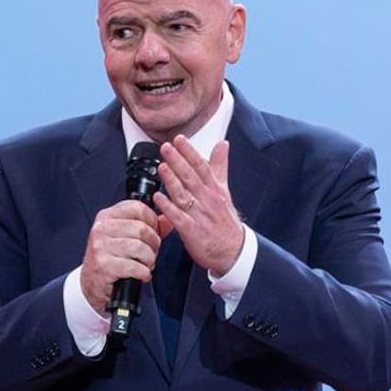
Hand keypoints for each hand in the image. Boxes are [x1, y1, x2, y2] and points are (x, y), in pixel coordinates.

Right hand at [79, 199, 168, 314]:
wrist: (92, 284)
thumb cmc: (111, 259)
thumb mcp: (127, 237)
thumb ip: (149, 227)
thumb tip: (168, 220)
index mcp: (106, 216)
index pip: (137, 207)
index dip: (152, 221)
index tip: (153, 232)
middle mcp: (101, 228)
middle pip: (142, 229)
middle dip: (153, 244)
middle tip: (151, 253)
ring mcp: (100, 246)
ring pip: (140, 248)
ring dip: (149, 260)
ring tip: (145, 264)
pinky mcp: (103, 265)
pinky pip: (135, 267)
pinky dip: (144, 273)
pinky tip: (141, 275)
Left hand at [154, 135, 244, 275]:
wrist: (233, 251)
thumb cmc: (225, 220)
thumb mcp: (224, 189)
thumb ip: (220, 165)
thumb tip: (222, 144)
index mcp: (214, 188)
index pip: (202, 166)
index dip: (190, 152)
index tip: (180, 139)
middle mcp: (207, 199)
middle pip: (191, 177)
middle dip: (178, 161)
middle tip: (167, 147)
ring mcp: (200, 215)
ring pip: (184, 195)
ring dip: (172, 181)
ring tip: (162, 167)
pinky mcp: (192, 231)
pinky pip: (178, 218)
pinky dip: (168, 208)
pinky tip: (158, 198)